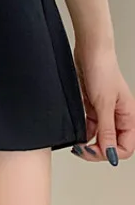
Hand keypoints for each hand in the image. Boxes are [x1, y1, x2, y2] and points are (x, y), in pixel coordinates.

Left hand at [72, 46, 134, 165]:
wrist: (90, 51)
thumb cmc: (103, 70)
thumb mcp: (104, 104)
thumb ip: (106, 130)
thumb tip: (109, 153)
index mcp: (128, 117)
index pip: (124, 147)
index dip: (109, 153)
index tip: (92, 151)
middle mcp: (118, 116)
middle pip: (110, 144)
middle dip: (97, 149)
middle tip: (81, 150)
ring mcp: (104, 111)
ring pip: (98, 135)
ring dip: (87, 140)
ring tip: (76, 141)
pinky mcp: (91, 105)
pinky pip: (88, 124)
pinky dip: (82, 129)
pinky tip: (75, 129)